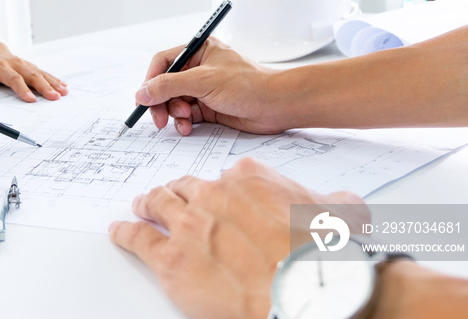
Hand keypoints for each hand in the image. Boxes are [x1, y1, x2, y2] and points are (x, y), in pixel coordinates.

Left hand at [0, 38, 67, 101]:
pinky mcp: (31, 66)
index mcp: (1, 67)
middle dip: (44, 86)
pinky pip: (44, 72)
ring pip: (41, 73)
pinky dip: (54, 79)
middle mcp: (16, 64)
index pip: (14, 79)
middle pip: (32, 75)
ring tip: (63, 92)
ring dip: (53, 83)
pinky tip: (63, 86)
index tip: (31, 100)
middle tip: (54, 97)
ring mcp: (25, 64)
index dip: (23, 89)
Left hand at [109, 158, 366, 318]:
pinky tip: (119, 231)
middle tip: (167, 198)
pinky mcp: (169, 258)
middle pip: (183, 187)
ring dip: (146, 204)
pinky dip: (125, 232)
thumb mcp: (339, 214)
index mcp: (247, 178)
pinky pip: (137, 238)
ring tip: (140, 206)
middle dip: (175, 192)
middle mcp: (212, 194)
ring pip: (156, 204)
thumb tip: (347, 203)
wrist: (305, 291)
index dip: (215, 188)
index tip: (213, 195)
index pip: (221, 176)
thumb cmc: (319, 255)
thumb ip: (334, 202)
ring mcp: (187, 224)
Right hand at [136, 37, 283, 135]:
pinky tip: (188, 128)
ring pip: (174, 102)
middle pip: (165, 85)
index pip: (163, 62)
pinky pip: (186, 115)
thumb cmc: (249, 85)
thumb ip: (169, 86)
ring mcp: (204, 89)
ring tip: (184, 120)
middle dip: (161, 103)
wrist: (277, 106)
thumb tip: (142, 92)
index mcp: (198, 51)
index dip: (150, 81)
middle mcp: (199, 68)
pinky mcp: (209, 107)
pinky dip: (183, 123)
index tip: (143, 99)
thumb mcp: (204, 81)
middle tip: (159, 119)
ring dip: (174, 114)